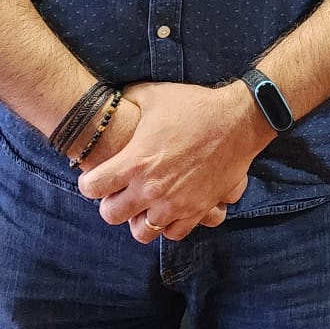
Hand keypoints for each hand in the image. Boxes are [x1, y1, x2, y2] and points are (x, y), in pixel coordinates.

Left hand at [76, 81, 267, 241]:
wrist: (238, 120)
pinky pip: (174, 233)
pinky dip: (169, 225)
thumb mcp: (154, 95)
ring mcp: (175, 203)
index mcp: (135, 162)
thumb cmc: (195, 106)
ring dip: (139, 219)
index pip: (91, 188)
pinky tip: (169, 209)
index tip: (98, 176)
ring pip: (142, 232)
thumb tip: (111, 100)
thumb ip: (127, 100)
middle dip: (111, 203)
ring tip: (144, 205)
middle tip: (119, 191)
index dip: (90, 182)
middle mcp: (151, 189)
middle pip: (111, 215)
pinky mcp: (198, 209)